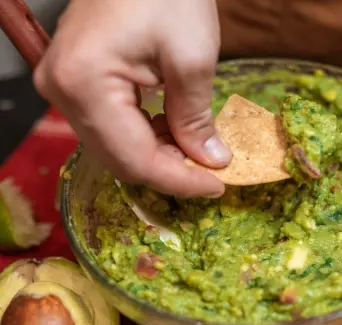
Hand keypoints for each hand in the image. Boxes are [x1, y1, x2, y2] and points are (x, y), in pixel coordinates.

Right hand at [33, 0, 231, 197]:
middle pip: (120, 159)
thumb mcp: (192, 57)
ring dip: (159, 156)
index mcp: (84, 83)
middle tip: (211, 172)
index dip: (179, 181)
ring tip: (198, 150)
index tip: (217, 187)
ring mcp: (64, 86)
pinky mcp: (76, 82)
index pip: (134, 159)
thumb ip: (196, 118)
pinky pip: (112, 127)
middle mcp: (62, 91)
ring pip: (116, 148)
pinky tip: (173, 130)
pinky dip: (146, 137)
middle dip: (170, 171)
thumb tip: (210, 161)